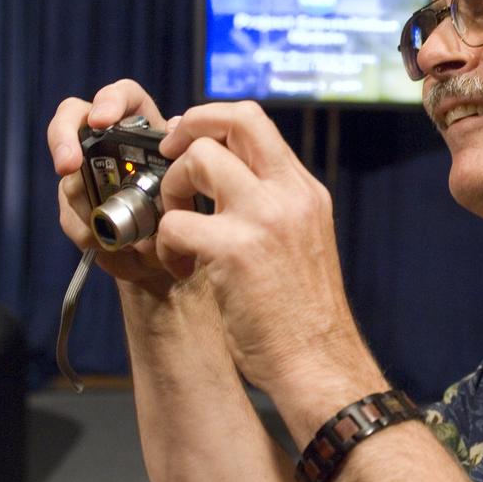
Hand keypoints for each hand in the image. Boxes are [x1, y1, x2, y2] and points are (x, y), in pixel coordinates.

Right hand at [47, 79, 195, 290]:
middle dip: (64, 137)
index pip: (124, 97)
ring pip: (70, 174)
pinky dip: (83, 230)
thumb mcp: (192, 187)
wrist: (173, 257)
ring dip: (83, 202)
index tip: (101, 121)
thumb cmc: (186, 213)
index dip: (109, 100)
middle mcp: (110, 144)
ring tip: (112, 230)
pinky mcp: (77, 205)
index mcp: (144, 130)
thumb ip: (184, 160)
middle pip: (74, 118)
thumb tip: (173, 131)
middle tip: (68, 165)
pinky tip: (102, 243)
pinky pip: (68, 212)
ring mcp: (88, 173)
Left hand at [154, 102, 378, 402]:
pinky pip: (175, 223)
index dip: (213, 120)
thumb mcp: (302, 243)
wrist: (317, 362)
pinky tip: (182, 268)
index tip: (189, 142)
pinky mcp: (235, 249)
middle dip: (188, 128)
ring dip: (171, 189)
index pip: (256, 122)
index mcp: (305, 191)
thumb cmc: (302, 316)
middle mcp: (289, 194)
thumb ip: (274, 208)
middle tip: (167, 157)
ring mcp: (264, 217)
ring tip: (176, 227)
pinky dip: (165, 245)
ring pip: (197, 160)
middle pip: (233, 119)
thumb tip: (227, 183)